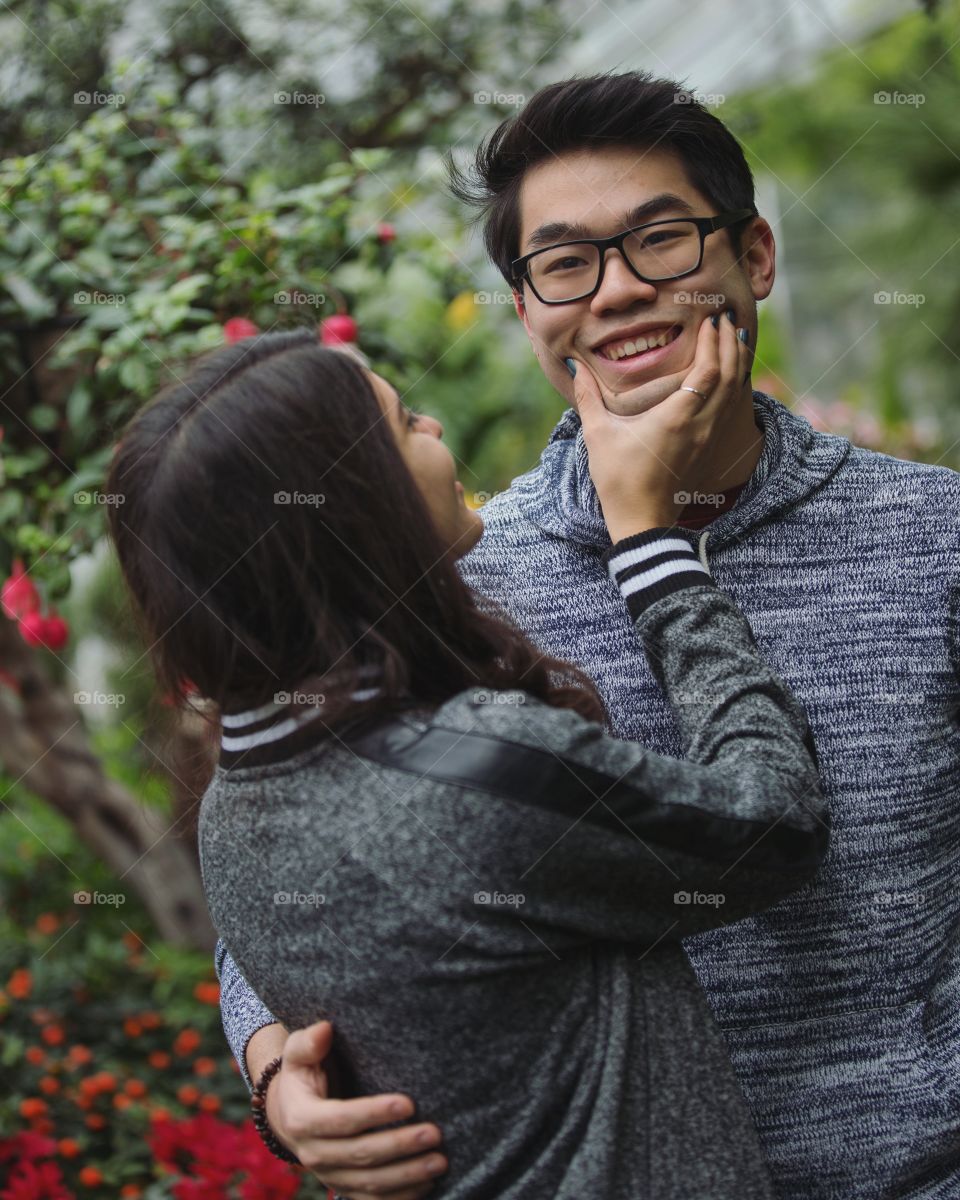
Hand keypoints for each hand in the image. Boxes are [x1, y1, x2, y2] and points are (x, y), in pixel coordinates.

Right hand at [267, 1021, 447, 1198]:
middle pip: (361, 1154)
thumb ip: (309, 1042)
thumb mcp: (298, 1054)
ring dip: (408, 1175)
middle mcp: (314, 1154)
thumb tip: (325, 1029)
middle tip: (434, 1133)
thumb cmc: (303, 1075)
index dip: (375, 1113)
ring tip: (440, 1161)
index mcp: (303, 1119)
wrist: (289, 1114)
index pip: (343, 1120)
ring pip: (371, 1183)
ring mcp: (330, 1176)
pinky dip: (401, 1198)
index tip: (408, 1102)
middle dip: (400, 1145)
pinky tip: (429, 1184)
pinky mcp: (344, 1188)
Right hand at [568, 310, 750, 541]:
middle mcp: (701, 426)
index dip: (712, 342)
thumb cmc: (619, 480)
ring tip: (735, 337)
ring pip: (735, 393)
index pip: (708, 370)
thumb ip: (588, 397)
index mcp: (677, 418)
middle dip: (730, 343)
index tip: (710, 319)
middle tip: (725, 318)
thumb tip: (574, 366)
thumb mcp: (598, 435)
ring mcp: (708, 440)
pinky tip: (731, 375)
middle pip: (730, 376)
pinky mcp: (709, 450)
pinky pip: (731, 410)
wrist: (642, 521)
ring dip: (737, 362)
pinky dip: (735, 386)